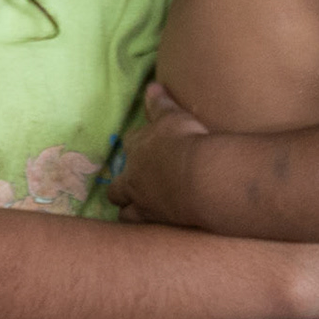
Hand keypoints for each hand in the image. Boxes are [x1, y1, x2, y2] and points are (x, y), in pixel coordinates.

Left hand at [106, 83, 206, 226]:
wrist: (201, 177)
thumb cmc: (187, 141)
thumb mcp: (173, 117)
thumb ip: (160, 103)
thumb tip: (151, 86)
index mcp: (138, 148)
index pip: (130, 146)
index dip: (135, 149)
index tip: (143, 151)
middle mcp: (134, 178)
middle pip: (117, 187)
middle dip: (121, 188)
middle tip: (134, 189)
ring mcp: (143, 202)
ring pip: (125, 212)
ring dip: (129, 211)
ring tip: (138, 214)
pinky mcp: (155, 222)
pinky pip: (142, 230)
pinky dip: (146, 229)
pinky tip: (152, 233)